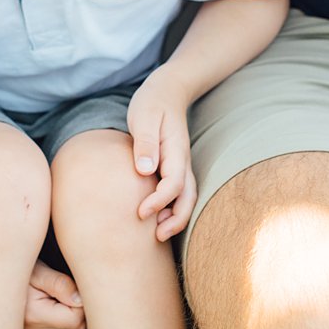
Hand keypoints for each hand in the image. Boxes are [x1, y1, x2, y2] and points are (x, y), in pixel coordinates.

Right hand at [24, 259, 85, 328]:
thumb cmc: (19, 273)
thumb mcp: (38, 271)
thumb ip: (60, 284)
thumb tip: (80, 300)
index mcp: (33, 316)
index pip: (75, 319)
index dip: (80, 301)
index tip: (70, 286)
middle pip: (77, 328)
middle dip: (79, 309)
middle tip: (65, 289)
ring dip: (74, 314)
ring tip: (58, 297)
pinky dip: (67, 320)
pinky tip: (55, 305)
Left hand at [127, 73, 198, 241]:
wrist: (167, 91)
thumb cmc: (152, 103)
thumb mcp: (144, 118)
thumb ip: (144, 143)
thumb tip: (145, 169)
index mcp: (175, 151)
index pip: (173, 184)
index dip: (159, 201)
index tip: (141, 212)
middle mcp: (183, 162)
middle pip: (188, 198)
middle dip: (176, 220)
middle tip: (157, 237)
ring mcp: (181, 165)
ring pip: (186, 198)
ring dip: (176, 218)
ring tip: (157, 235)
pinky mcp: (174, 167)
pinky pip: (178, 193)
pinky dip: (172, 208)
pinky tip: (156, 217)